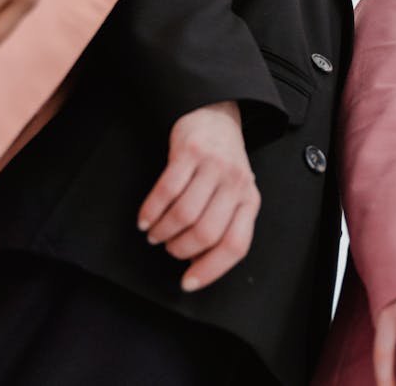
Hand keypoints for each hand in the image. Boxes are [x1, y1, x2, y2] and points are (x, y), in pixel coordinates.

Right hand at [138, 101, 260, 290]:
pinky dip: (151, 211)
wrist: (215, 114)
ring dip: (163, 232)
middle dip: (181, 249)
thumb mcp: (233, 193)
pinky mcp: (189, 152)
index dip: (211, 269)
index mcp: (249, 201)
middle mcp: (235, 184)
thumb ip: (223, 224)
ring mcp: (213, 166)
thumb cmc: (221, 163)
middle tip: (168, 249)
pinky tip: (145, 220)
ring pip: (185, 214)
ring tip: (155, 234)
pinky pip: (167, 190)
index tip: (188, 282)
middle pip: (207, 233)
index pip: (235, 245)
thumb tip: (199, 264)